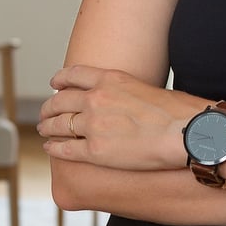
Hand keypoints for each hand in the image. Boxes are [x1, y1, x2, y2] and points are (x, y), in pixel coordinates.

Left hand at [37, 65, 206, 169]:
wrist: (182, 132)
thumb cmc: (174, 111)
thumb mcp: (145, 86)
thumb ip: (125, 91)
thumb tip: (123, 100)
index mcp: (110, 79)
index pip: (74, 74)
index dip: (60, 79)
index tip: (55, 84)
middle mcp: (96, 98)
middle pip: (60, 100)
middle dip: (49, 107)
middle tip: (45, 112)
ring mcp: (93, 124)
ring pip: (58, 124)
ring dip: (47, 126)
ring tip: (44, 129)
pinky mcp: (94, 151)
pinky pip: (65, 148)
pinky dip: (53, 148)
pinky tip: (50, 148)